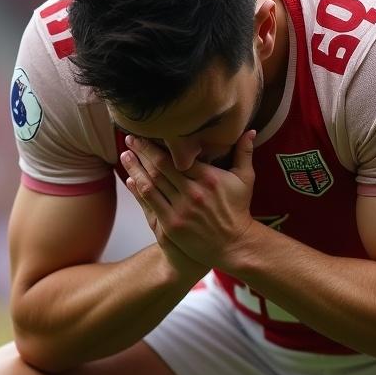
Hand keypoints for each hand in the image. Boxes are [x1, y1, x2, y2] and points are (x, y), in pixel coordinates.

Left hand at [121, 129, 256, 269]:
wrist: (234, 244)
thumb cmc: (238, 210)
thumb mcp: (245, 180)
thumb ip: (245, 153)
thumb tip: (250, 130)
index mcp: (209, 177)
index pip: (177, 156)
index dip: (159, 144)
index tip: (147, 133)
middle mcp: (193, 192)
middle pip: (161, 166)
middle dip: (143, 151)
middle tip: (131, 138)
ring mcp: (181, 209)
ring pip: (152, 183)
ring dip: (136, 168)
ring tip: (125, 155)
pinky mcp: (173, 225)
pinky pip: (151, 202)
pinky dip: (139, 190)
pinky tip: (130, 179)